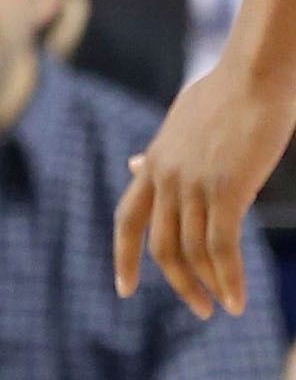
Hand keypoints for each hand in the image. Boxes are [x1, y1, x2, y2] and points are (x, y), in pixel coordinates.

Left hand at [115, 52, 295, 314]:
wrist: (257, 71)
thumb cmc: (230, 91)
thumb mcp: (181, 122)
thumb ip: (161, 151)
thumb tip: (135, 162)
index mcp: (154, 163)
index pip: (126, 219)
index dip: (123, 257)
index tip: (124, 288)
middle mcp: (165, 178)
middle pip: (159, 246)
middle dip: (177, 282)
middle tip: (197, 308)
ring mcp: (192, 185)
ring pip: (192, 251)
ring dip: (207, 286)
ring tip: (223, 308)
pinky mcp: (225, 189)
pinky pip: (221, 248)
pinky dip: (228, 279)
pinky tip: (237, 300)